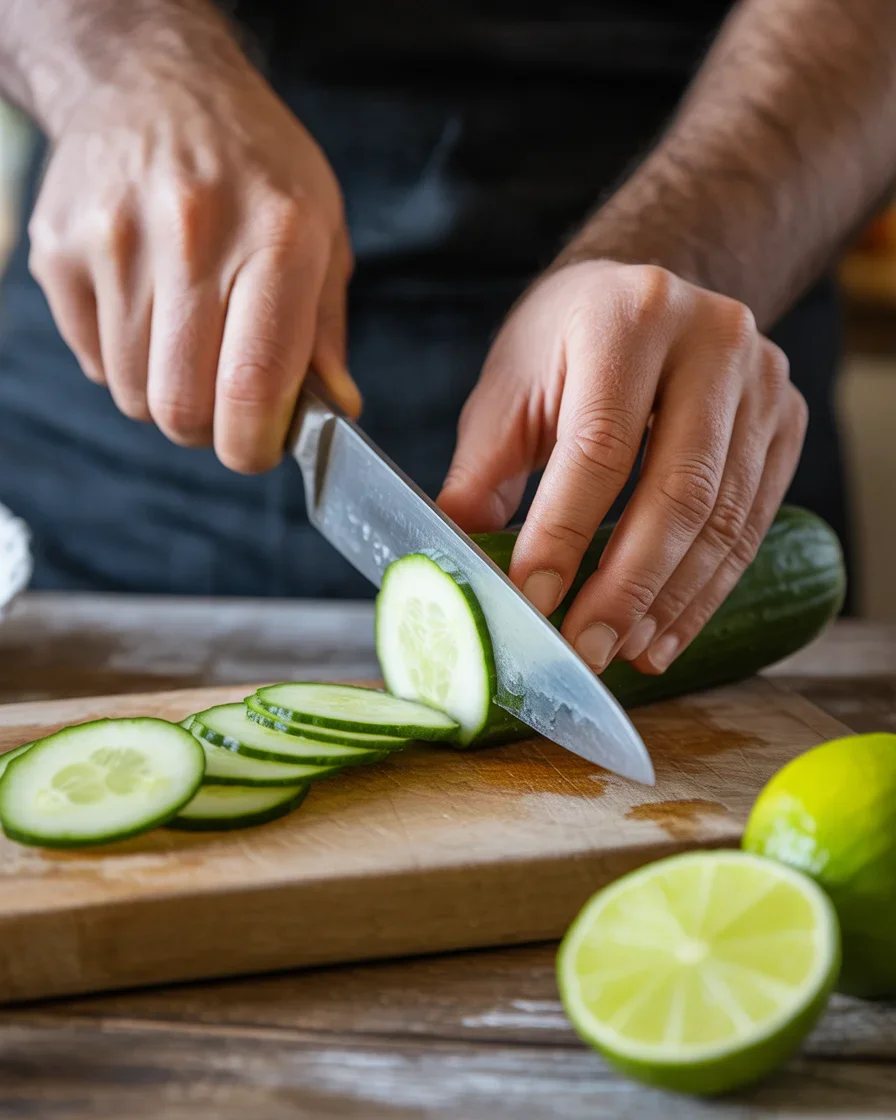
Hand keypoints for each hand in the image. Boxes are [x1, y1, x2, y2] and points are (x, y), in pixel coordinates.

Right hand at [28, 36, 358, 471]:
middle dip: (209, 428)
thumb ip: (326, 333)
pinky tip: (149, 309)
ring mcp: (114, 240)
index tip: (259, 446)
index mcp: (277, 236)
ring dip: (166, 394)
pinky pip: (93, 362)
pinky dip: (125, 360)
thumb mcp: (322, 231)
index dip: (254, 445)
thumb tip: (334, 413)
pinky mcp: (59, 250)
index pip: (253, 386)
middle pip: (182, 409)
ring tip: (190, 340)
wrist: (152, 81)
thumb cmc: (253, 166)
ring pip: (133, 395)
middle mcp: (191, 235)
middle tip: (228, 399)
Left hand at [438, 260, 806, 674]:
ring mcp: (761, 381)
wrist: (641, 296)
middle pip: (678, 489)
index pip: (599, 446)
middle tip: (588, 649)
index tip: (534, 601)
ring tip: (623, 652)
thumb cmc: (562, 343)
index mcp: (628, 316)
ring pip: (723, 516)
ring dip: (670, 600)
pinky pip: (752, 523)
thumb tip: (457, 572)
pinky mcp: (786, 420)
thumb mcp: (507, 390)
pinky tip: (664, 631)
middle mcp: (712, 339)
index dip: (565, 532)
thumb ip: (480, 477)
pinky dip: (706, 588)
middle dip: (628, 585)